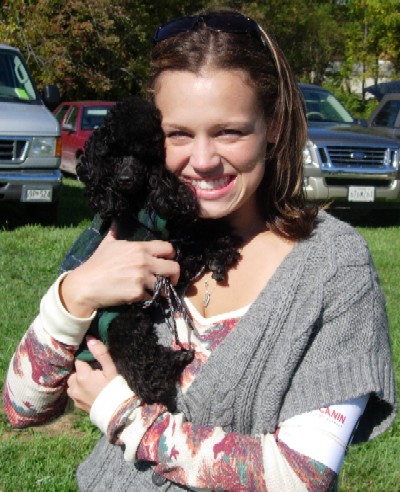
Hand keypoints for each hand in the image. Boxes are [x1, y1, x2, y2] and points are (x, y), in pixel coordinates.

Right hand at [60, 228, 179, 316]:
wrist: (86, 284)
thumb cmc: (97, 263)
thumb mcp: (108, 243)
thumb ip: (116, 232)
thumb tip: (115, 223)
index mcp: (140, 248)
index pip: (168, 248)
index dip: (171, 255)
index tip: (168, 261)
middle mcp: (144, 261)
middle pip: (174, 268)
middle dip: (174, 275)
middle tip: (170, 280)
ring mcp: (142, 278)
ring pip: (164, 286)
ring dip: (161, 289)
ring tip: (155, 291)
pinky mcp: (137, 293)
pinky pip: (151, 297)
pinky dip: (147, 298)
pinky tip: (140, 296)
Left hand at [67, 338, 117, 413]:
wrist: (118, 414)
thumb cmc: (117, 389)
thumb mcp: (112, 369)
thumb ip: (100, 353)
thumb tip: (89, 338)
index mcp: (82, 375)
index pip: (78, 359)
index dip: (86, 357)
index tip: (94, 360)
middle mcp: (74, 386)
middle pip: (74, 371)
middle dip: (82, 369)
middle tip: (95, 370)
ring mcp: (75, 397)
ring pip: (72, 382)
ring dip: (79, 379)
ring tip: (92, 380)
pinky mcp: (77, 405)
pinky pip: (74, 392)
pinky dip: (80, 389)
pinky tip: (90, 389)